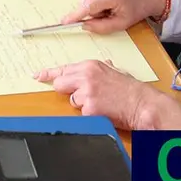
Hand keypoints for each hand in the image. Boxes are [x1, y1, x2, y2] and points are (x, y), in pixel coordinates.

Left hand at [34, 60, 171, 129]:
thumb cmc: (131, 90)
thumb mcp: (116, 72)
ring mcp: (86, 92)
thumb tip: (104, 65)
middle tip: (82, 96)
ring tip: (101, 103)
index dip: (49, 74)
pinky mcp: (88, 108)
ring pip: (72, 101)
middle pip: (60, 84)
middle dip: (67, 91)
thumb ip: (104, 68)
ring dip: (83, 105)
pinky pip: (81, 114)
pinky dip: (90, 115)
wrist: (142, 104)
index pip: (63, 69)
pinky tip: (103, 111)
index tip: (38, 75)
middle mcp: (85, 76)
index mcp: (90, 66)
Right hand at [59, 0, 164, 34]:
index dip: (76, 15)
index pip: (88, 7)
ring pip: (86, 0)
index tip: (64, 22)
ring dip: (94, 8)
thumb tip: (84, 25)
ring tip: (109, 8)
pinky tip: (106, 3)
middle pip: (86, 4)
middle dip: (93, 13)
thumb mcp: (121, 24)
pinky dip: (95, 2)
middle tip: (108, 15)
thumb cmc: (135, 10)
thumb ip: (101, 27)